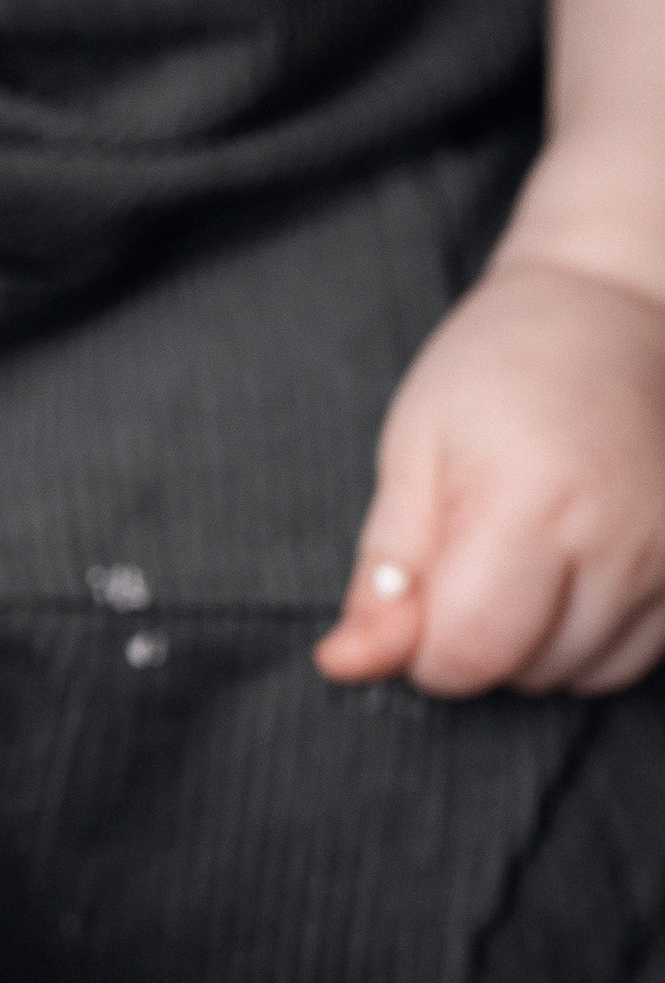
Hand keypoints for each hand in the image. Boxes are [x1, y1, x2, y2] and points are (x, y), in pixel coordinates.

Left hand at [316, 259, 664, 695]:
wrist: (617, 308)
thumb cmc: (501, 367)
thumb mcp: (413, 453)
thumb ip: (384, 573)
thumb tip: (347, 663)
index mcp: (532, 503)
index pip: (469, 653)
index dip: (422, 645)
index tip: (416, 595)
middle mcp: (622, 540)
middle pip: (526, 671)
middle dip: (480, 636)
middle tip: (476, 544)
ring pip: (583, 674)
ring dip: (539, 641)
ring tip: (530, 547)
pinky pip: (636, 655)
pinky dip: (593, 633)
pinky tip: (577, 564)